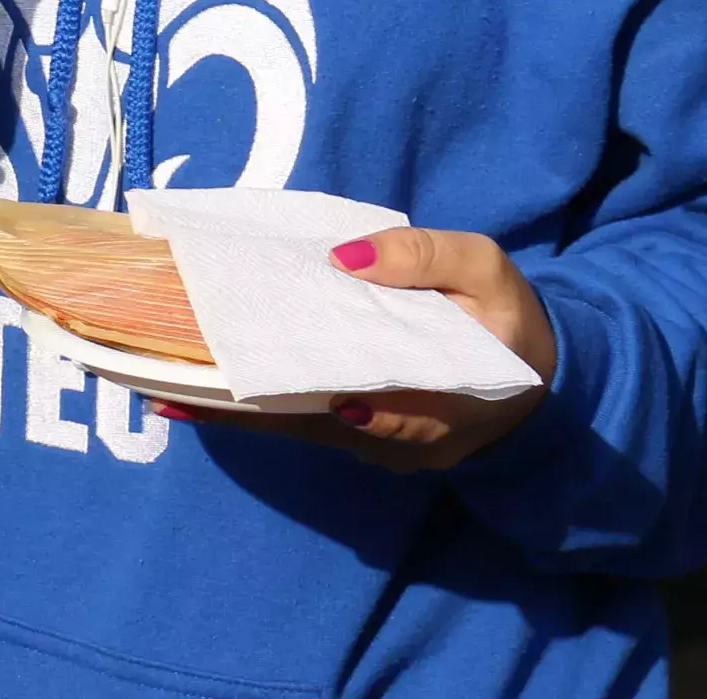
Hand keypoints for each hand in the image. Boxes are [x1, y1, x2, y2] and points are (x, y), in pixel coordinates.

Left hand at [160, 227, 556, 471]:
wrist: (542, 379)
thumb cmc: (511, 318)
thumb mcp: (487, 270)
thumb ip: (424, 258)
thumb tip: (344, 256)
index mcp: (437, 402)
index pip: (360, 408)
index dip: (300, 396)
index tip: (238, 380)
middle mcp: (397, 442)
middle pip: (308, 423)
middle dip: (240, 404)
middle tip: (168, 383)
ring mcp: (378, 448)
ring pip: (298, 428)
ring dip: (235, 406)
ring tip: (164, 384)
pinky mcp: (363, 439)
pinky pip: (304, 421)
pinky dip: (256, 402)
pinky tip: (201, 388)